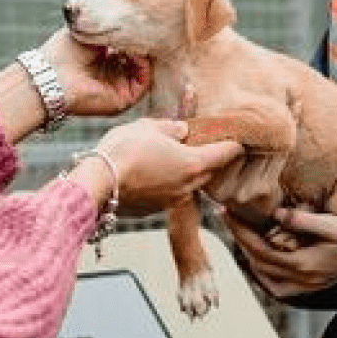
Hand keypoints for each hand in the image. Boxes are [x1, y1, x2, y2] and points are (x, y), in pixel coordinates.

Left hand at [42, 29, 151, 117]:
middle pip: (138, 59)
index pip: (127, 47)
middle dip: (141, 44)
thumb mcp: (91, 31)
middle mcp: (111, 74)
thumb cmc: (65, 50)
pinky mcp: (122, 100)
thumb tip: (134, 21)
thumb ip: (113, 27)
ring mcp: (118, 87)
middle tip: (141, 30)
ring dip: (143, 53)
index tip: (136, 21)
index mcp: (101, 58)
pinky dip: (143, 66)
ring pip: (143, 70)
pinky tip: (135, 52)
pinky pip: (143, 83)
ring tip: (136, 40)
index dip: (133, 35)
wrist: (52, 75)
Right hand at [91, 119, 242, 214]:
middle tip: (205, 146)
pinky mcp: (153, 210)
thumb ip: (171, 127)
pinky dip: (165, 184)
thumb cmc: (124, 151)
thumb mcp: (148, 127)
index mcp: (193, 163)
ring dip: (185, 173)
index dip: (234, 145)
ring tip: (172, 159)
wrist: (97, 184)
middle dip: (209, 160)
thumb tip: (181, 130)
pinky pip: (168, 194)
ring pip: (188, 185)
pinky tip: (150, 173)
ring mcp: (170, 201)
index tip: (239, 141)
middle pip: (209, 172)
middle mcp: (187, 187)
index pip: (225, 153)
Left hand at [223, 207, 336, 298]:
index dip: (240, 231)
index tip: (227, 213)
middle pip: (259, 264)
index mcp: (305, 264)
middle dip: (240, 241)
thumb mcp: (333, 224)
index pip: (260, 249)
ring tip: (241, 236)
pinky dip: (268, 273)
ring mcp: (312, 284)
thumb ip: (302, 221)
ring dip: (251, 258)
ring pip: (268, 278)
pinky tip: (266, 258)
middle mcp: (305, 279)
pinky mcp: (318, 282)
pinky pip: (282, 285)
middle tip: (228, 219)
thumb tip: (276, 215)